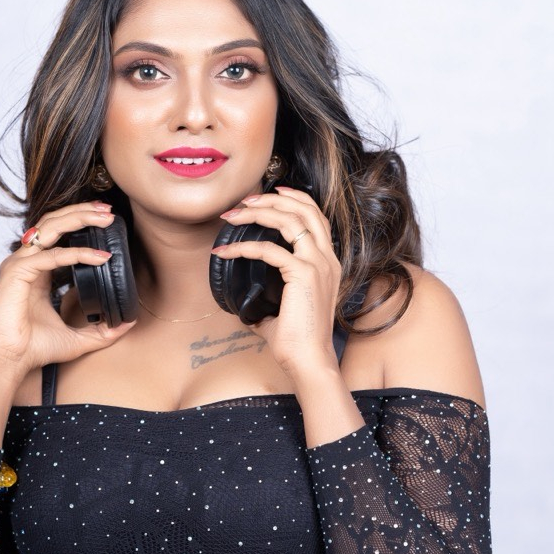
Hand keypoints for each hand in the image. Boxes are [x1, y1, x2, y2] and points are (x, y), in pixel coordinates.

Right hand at [0, 202, 136, 375]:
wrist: (9, 361)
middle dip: (83, 212)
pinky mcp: (16, 273)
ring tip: (104, 218)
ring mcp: (19, 264)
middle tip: (109, 210)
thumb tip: (127, 324)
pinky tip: (98, 256)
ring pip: (50, 229)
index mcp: (37, 270)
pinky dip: (76, 254)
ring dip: (79, 219)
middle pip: (54, 222)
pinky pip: (50, 255)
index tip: (106, 218)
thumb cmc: (33, 348)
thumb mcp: (77, 338)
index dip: (80, 221)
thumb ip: (101, 331)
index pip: (58, 233)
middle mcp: (26, 262)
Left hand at [213, 185, 341, 378]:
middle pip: (306, 209)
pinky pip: (269, 250)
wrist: (309, 361)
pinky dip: (243, 247)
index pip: (316, 216)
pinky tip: (225, 251)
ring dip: (259, 212)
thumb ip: (268, 298)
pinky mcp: (303, 275)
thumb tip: (244, 302)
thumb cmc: (297, 341)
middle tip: (244, 201)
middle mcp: (327, 259)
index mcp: (327, 263)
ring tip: (234, 215)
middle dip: (273, 198)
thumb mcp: (283, 310)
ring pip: (291, 219)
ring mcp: (318, 265)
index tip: (271, 192)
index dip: (295, 198)